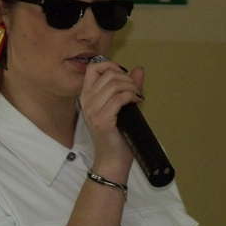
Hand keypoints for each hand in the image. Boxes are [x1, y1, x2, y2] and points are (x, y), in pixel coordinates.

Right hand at [79, 60, 143, 177]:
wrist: (112, 160)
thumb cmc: (116, 135)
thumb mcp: (121, 106)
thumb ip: (129, 86)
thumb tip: (138, 70)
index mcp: (87, 96)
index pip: (93, 68)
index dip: (110, 65)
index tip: (123, 73)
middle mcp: (87, 101)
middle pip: (108, 74)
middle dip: (126, 78)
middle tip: (135, 89)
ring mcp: (93, 111)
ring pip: (115, 84)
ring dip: (131, 87)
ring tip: (137, 96)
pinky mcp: (103, 120)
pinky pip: (120, 98)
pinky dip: (132, 96)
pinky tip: (137, 101)